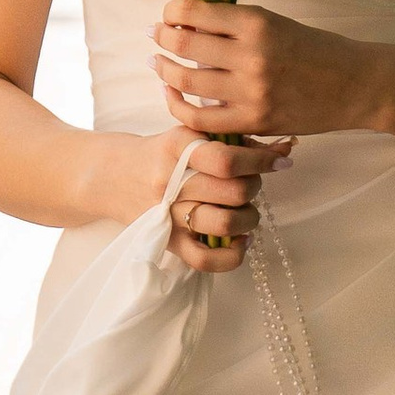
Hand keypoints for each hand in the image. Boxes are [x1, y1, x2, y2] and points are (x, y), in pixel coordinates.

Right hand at [149, 125, 292, 276]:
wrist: (110, 176)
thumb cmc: (160, 153)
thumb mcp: (189, 135)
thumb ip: (232, 139)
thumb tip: (283, 148)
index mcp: (176, 149)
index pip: (227, 159)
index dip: (261, 160)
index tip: (280, 159)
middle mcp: (171, 183)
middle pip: (233, 192)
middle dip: (254, 186)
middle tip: (251, 183)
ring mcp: (169, 216)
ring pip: (225, 224)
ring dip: (248, 218)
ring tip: (245, 210)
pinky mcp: (169, 243)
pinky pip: (206, 260)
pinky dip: (232, 254)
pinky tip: (240, 240)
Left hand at [153, 0, 383, 140]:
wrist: (356, 85)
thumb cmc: (316, 49)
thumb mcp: (276, 22)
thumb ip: (234, 22)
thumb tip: (187, 16)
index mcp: (257, 23)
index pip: (193, 13)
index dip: (172, 11)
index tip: (168, 13)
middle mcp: (251, 56)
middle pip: (183, 45)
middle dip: (161, 37)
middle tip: (155, 35)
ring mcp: (251, 92)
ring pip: (186, 81)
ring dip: (164, 70)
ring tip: (158, 63)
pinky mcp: (254, 120)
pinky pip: (200, 117)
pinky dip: (178, 105)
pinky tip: (172, 95)